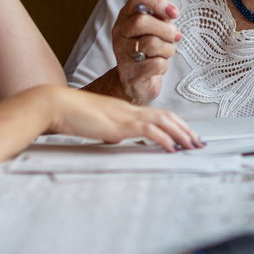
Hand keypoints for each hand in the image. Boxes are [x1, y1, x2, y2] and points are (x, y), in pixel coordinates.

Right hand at [46, 86, 200, 149]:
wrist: (54, 105)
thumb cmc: (70, 115)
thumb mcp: (96, 125)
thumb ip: (109, 131)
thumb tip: (115, 139)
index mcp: (125, 110)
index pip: (158, 115)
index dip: (175, 124)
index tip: (186, 135)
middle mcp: (129, 110)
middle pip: (166, 116)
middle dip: (185, 129)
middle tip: (198, 142)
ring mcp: (125, 116)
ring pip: (163, 121)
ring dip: (181, 134)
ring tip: (193, 145)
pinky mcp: (118, 125)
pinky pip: (148, 131)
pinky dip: (164, 139)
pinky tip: (173, 148)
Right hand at [112, 0, 181, 104]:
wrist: (134, 82)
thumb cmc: (148, 51)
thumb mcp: (154, 29)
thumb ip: (161, 17)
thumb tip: (171, 11)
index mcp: (126, 18)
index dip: (159, 2)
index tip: (174, 13)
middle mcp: (120, 33)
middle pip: (142, 22)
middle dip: (166, 29)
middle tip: (175, 37)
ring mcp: (122, 54)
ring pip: (151, 43)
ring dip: (168, 49)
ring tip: (166, 53)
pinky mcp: (130, 74)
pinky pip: (156, 64)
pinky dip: (164, 65)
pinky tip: (158, 67)